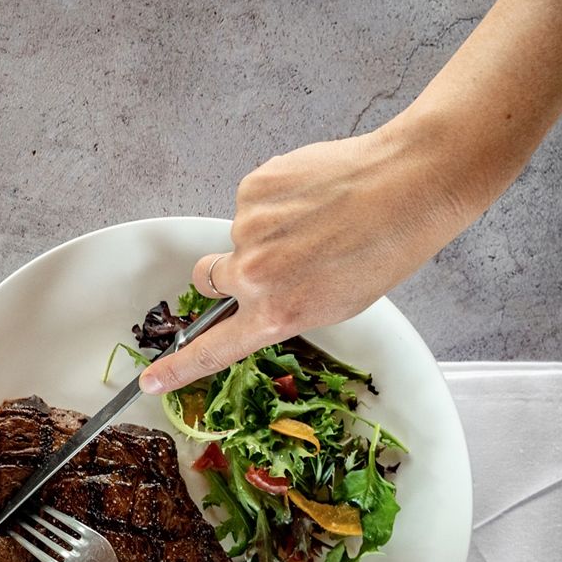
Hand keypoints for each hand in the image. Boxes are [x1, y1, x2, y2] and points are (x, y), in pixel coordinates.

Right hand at [139, 116, 481, 395]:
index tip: (151, 379)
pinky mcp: (253, 189)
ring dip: (266, 229)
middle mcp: (253, 276)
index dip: (177, 367)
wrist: (411, 183)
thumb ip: (282, 308)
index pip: (212, 349)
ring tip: (317, 218)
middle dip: (231, 269)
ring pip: (238, 235)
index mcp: (276, 314)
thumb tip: (254, 296)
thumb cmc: (387, 246)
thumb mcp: (335, 303)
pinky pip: (252, 200)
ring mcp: (248, 230)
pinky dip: (276, 197)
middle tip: (279, 254)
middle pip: (210, 277)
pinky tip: (313, 194)